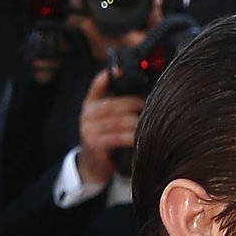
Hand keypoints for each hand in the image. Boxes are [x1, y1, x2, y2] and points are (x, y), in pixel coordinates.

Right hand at [75, 67, 145, 190]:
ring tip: (149, 120)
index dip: (108, 76)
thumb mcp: (106, 117)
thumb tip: (142, 83)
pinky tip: (141, 135)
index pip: (98, 85)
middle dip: (133, 103)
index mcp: (90, 104)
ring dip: (136, 121)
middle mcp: (86, 116)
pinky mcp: (95, 147)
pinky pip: (117, 138)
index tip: (121, 70)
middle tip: (149, 104)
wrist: (93, 165)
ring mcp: (88, 132)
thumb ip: (117, 101)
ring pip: (117, 122)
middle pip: (113, 105)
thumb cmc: (106, 136)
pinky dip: (131, 136)